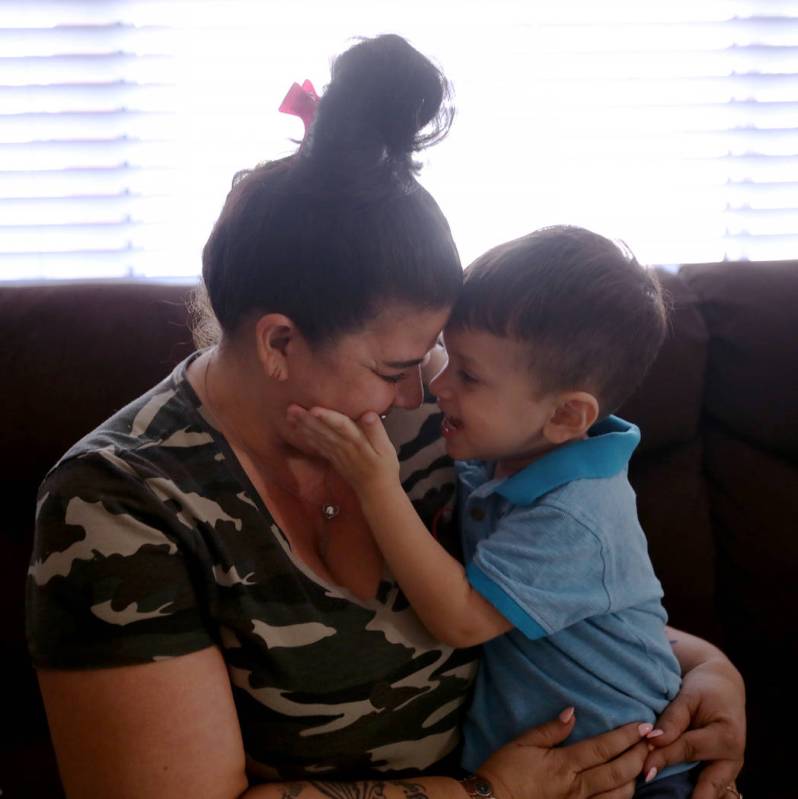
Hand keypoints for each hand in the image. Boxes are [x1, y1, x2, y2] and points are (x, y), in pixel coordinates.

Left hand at [287, 404, 399, 497]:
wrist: (376, 492)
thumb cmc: (384, 468)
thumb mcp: (387, 449)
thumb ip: (376, 431)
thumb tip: (368, 414)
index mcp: (358, 442)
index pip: (341, 427)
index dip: (328, 417)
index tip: (314, 409)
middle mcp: (343, 447)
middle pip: (324, 431)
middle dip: (307, 419)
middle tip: (291, 408)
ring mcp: (336, 454)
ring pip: (318, 438)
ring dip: (303, 426)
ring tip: (290, 415)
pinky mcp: (333, 459)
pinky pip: (318, 447)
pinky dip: (307, 438)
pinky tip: (298, 430)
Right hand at [479, 709, 651, 798]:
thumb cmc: (505, 769)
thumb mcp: (522, 742)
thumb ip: (550, 729)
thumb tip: (573, 712)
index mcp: (564, 765)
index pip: (602, 748)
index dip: (625, 737)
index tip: (643, 725)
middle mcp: (577, 787)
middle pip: (617, 772)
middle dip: (638, 755)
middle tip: (652, 741)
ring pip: (618, 795)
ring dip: (634, 778)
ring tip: (642, 763)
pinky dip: (620, 798)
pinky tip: (625, 788)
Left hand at [643, 657, 744, 798]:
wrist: (724, 687)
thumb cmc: (705, 689)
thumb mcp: (688, 696)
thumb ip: (672, 720)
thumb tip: (653, 741)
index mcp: (725, 737)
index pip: (688, 750)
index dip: (663, 757)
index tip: (643, 769)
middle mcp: (733, 759)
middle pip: (709, 788)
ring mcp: (730, 769)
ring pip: (711, 793)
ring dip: (692, 797)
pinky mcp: (722, 772)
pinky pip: (707, 788)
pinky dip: (693, 793)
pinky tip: (673, 796)